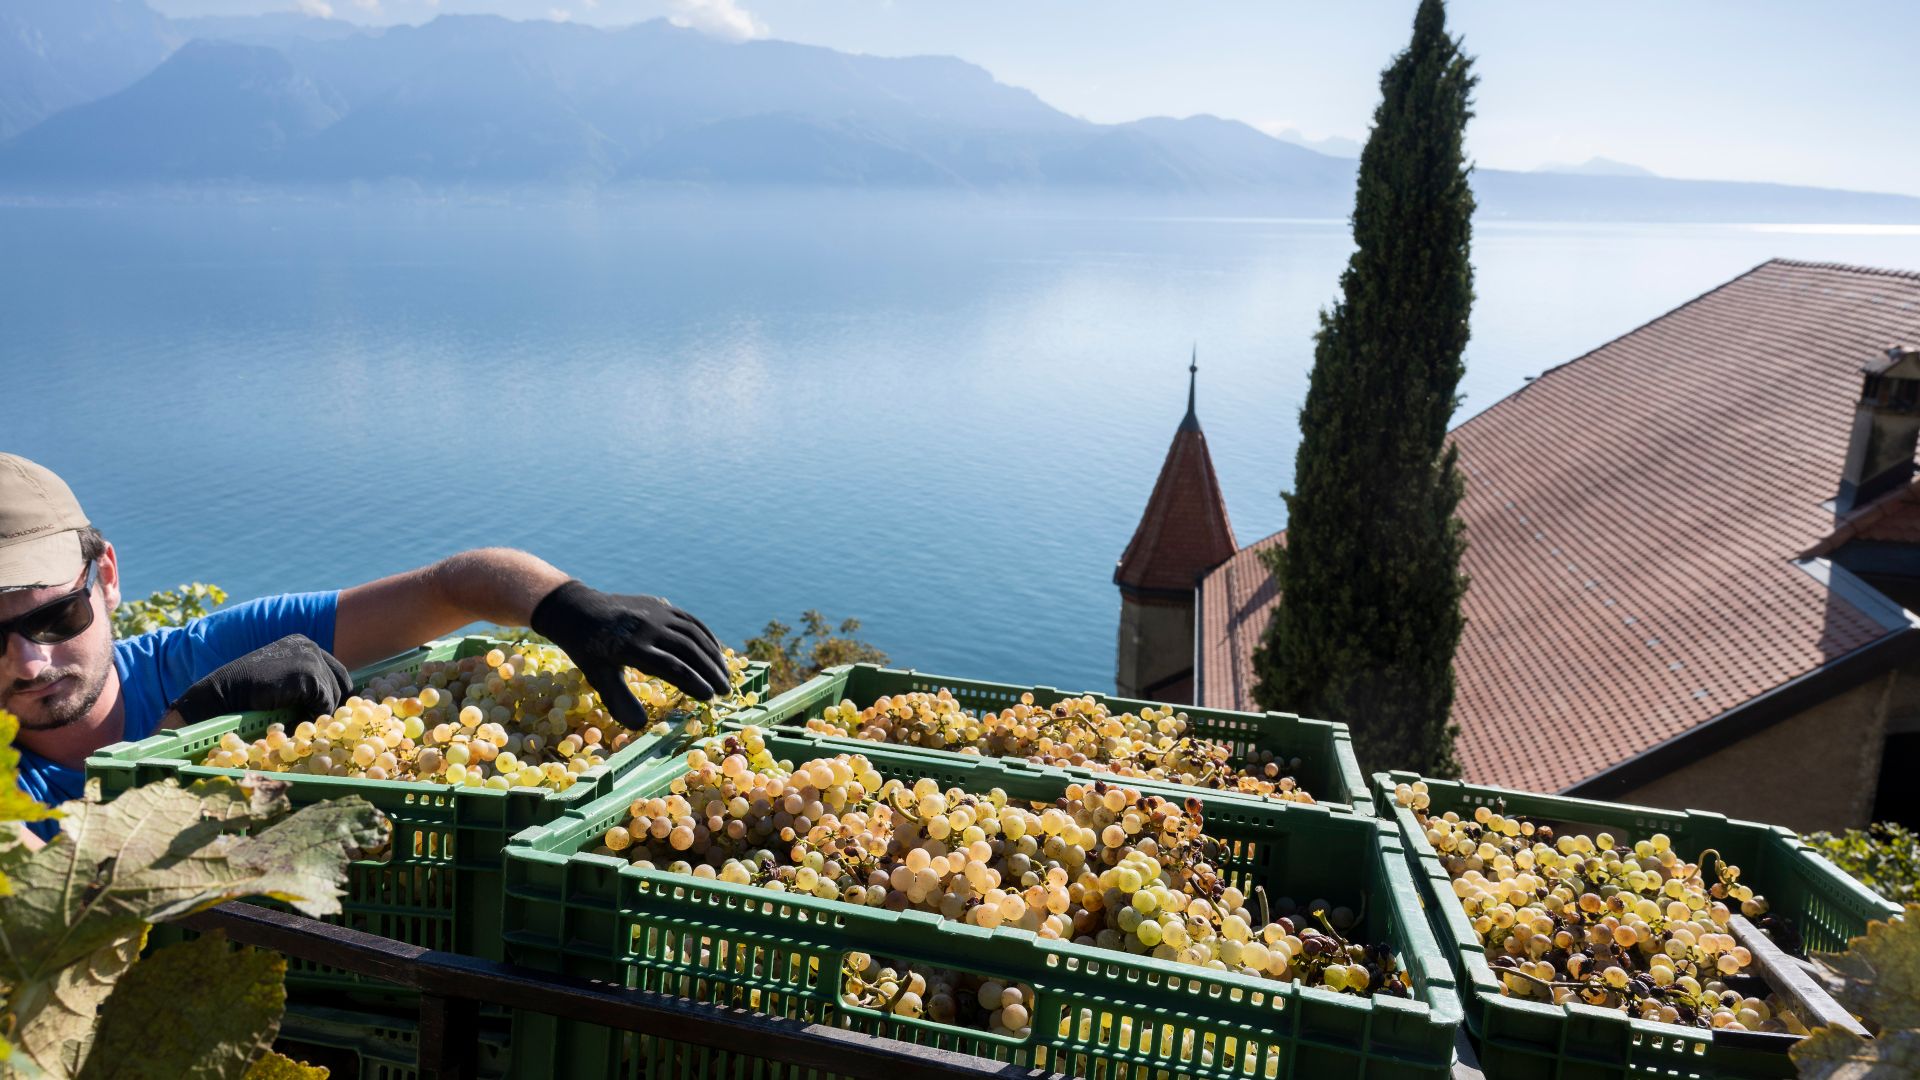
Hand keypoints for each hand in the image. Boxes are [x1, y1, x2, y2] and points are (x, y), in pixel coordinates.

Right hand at [168, 634, 352, 726]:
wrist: (223, 694)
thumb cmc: (248, 695)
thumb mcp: (282, 684)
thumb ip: (306, 686)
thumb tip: (337, 707)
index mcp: (304, 645)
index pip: (336, 673)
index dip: (334, 696)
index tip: (327, 715)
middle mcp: (310, 646)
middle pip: (341, 683)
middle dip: (330, 706)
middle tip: (317, 724)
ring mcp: (311, 657)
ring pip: (334, 696)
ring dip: (318, 714)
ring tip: (296, 722)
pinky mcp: (309, 674)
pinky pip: (325, 705)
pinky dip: (312, 718)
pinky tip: (292, 720)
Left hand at [530, 580, 729, 729]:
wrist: (578, 609)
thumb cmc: (588, 650)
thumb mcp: (598, 677)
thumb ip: (619, 700)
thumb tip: (640, 726)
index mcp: (631, 647)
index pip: (671, 667)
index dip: (693, 683)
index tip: (709, 697)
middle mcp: (647, 627)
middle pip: (689, 650)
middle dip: (710, 671)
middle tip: (725, 691)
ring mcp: (656, 613)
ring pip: (694, 634)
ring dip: (713, 655)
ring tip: (725, 675)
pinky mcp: (661, 606)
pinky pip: (690, 621)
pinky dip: (707, 637)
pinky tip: (716, 652)